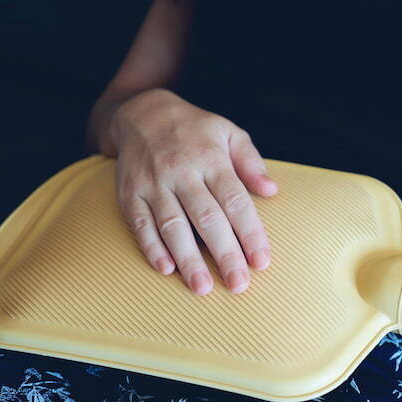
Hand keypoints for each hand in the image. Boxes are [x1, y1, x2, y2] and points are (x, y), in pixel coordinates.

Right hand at [108, 88, 277, 294]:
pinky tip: (166, 269)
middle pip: (207, 218)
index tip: (261, 261)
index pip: (235, 201)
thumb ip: (250, 161)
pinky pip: (140, 223)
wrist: (142, 113)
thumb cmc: (195, 130)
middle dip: (224, 254)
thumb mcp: (228, 132)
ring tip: (203, 288)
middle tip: (238, 285)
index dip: (250, 233)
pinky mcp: (130, 193)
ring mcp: (153, 183)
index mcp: (211, 159)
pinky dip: (151, 247)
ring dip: (188, 258)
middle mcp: (182, 172)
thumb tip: (272, 189)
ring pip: (173, 225)